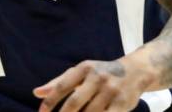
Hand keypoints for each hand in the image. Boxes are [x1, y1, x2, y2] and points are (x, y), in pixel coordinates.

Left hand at [33, 59, 152, 111]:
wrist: (135, 71)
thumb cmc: (100, 73)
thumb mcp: (79, 73)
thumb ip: (58, 83)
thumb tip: (36, 93)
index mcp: (83, 69)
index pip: (62, 86)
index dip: (50, 101)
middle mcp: (97, 78)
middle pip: (75, 102)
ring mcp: (111, 91)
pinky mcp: (122, 103)